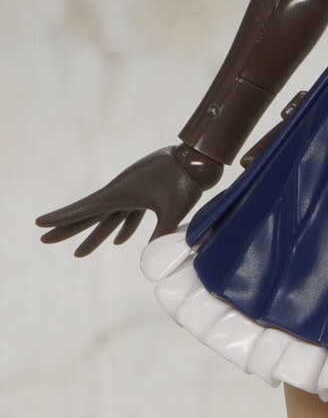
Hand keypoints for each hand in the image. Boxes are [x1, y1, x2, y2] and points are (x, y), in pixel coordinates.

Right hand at [36, 144, 221, 255]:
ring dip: (96, 235)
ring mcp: (134, 192)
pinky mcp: (148, 193)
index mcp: (120, 195)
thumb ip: (161, 234)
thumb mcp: (173, 210)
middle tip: (44, 240)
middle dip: (68, 229)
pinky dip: (122, 226)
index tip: (39, 224)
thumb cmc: (186, 181)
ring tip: (79, 253)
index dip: (62, 218)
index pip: (84, 210)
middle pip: (89, 215)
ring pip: (109, 217)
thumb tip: (153, 257)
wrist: (198, 160)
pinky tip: (118, 241)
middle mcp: (121, 193)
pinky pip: (129, 212)